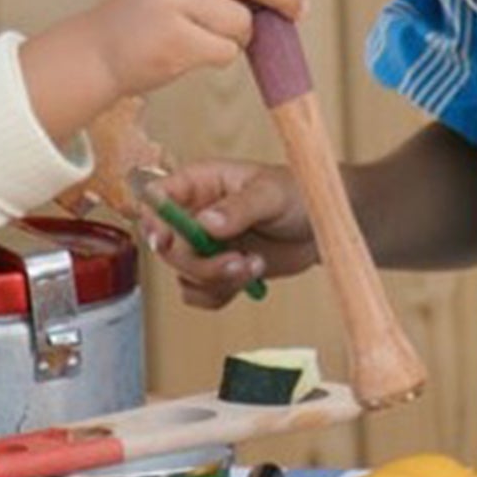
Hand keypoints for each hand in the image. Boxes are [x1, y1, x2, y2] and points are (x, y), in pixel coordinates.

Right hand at [83, 0, 304, 103]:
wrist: (101, 52)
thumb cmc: (152, 16)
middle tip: (298, 8)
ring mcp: (170, 3)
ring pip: (241, 20)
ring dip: (239, 35)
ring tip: (207, 36)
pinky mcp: (175, 40)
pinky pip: (226, 49)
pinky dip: (221, 56)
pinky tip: (194, 53)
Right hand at [150, 159, 317, 307]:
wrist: (323, 227)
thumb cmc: (299, 195)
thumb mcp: (271, 194)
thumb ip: (239, 207)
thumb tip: (206, 222)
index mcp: (199, 183)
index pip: (157, 197)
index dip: (152, 219)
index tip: (165, 239)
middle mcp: (195, 214)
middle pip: (167, 246)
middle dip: (199, 262)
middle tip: (236, 261)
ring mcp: (204, 245)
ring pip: (184, 274)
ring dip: (217, 280)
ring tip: (255, 266)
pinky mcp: (217, 270)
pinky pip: (200, 293)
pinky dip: (222, 293)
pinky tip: (252, 276)